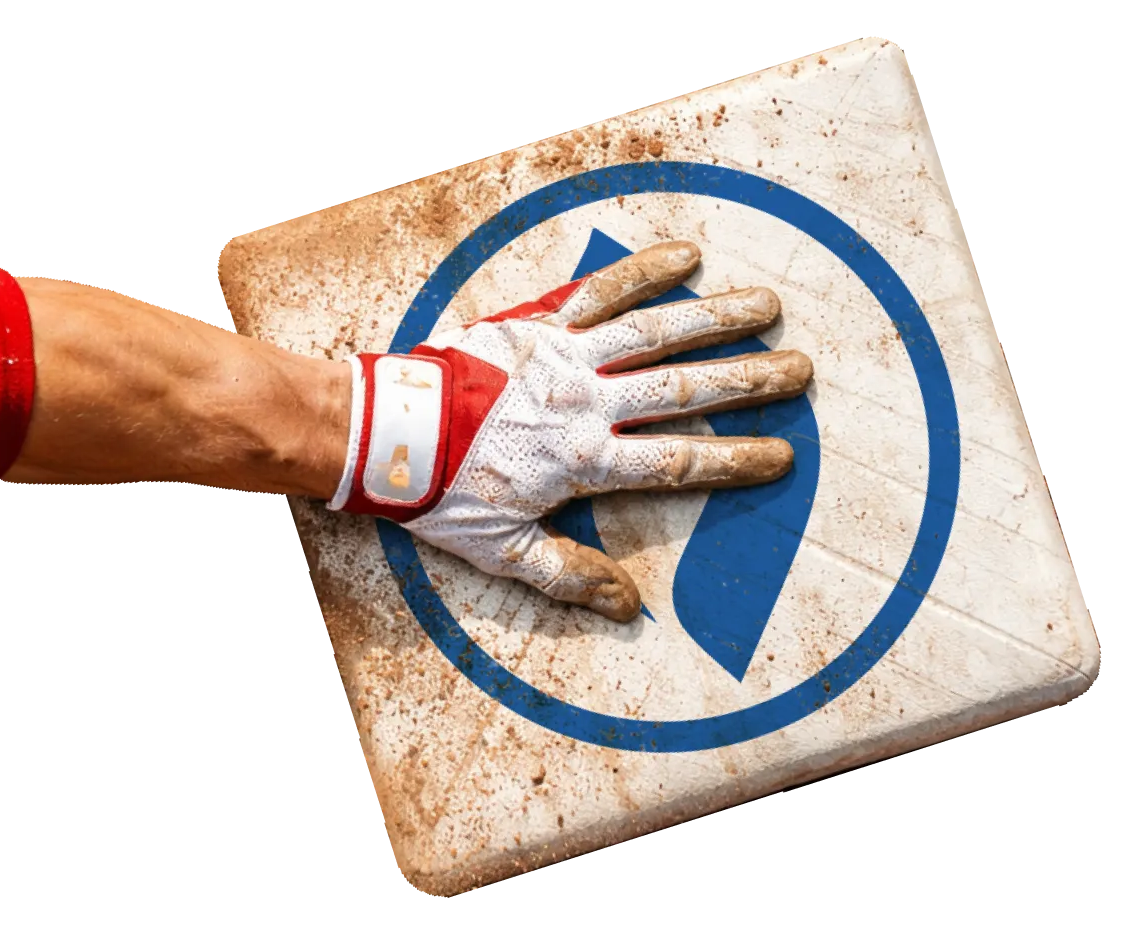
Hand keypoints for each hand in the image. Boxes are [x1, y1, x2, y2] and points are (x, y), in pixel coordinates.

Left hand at [328, 241, 812, 621]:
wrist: (386, 431)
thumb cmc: (441, 492)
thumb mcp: (502, 551)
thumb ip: (569, 576)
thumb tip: (628, 609)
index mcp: (584, 461)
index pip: (679, 461)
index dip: (736, 459)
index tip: (783, 456)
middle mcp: (586, 402)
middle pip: (684, 388)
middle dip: (749, 380)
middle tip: (801, 370)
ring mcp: (564, 354)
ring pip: (654, 330)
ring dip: (715, 316)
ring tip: (767, 305)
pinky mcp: (537, 320)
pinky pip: (600, 290)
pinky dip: (643, 270)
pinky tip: (686, 255)